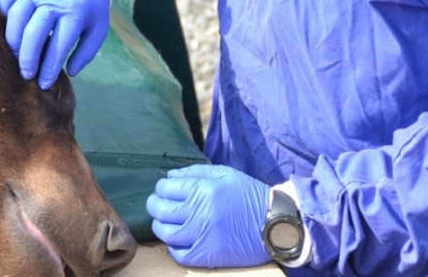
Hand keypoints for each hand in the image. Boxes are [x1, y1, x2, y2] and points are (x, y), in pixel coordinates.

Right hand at [0, 0, 109, 88]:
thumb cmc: (89, 2)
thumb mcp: (98, 26)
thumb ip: (87, 51)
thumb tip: (70, 72)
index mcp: (74, 14)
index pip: (58, 46)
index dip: (49, 67)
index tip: (44, 83)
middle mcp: (52, 2)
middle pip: (34, 33)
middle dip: (28, 58)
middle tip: (27, 74)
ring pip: (16, 17)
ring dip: (14, 40)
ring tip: (16, 54)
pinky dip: (2, 14)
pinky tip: (8, 28)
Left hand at [146, 164, 270, 267]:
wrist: (273, 223)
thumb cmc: (248, 195)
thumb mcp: (224, 174)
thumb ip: (195, 172)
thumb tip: (169, 176)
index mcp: (204, 190)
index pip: (165, 188)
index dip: (161, 188)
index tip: (166, 190)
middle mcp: (201, 213)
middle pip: (160, 210)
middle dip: (154, 204)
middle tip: (159, 204)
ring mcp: (203, 236)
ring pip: (165, 233)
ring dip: (160, 226)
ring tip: (167, 221)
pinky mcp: (208, 255)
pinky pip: (178, 254)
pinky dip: (173, 247)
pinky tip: (179, 238)